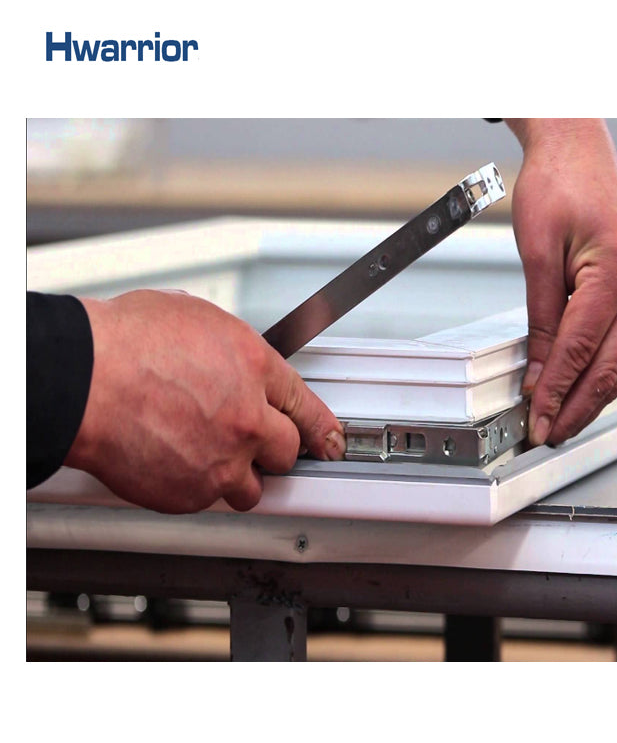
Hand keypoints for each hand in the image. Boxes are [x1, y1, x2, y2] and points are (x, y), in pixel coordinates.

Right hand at [64, 289, 344, 512]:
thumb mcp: (197, 321)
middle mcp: (248, 419)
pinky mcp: (192, 492)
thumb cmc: (126, 343)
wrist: (84, 379)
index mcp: (255, 368)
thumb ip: (231, 351)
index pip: (308, 407)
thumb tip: (235, 361)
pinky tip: (175, 464)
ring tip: (208, 459)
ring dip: (238, 476)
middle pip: (289, 452)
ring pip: (251, 487)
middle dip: (275, 449)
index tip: (329, 440)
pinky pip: (208, 500)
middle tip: (250, 442)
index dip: (322, 428)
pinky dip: (196, 487)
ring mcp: (223, 460)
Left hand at [504, 119, 616, 446]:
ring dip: (586, 396)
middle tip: (546, 435)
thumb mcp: (538, 252)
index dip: (554, 394)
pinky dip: (591, 370)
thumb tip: (538, 369)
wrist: (576, 145)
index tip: (535, 422)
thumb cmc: (558, 182)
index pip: (578, 353)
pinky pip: (612, 341)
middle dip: (576, 409)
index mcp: (616, 275)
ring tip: (558, 421)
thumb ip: (540, 316)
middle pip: (607, 369)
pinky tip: (572, 385)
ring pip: (614, 361)